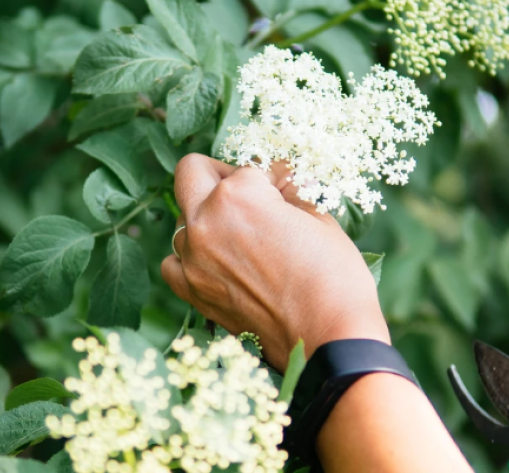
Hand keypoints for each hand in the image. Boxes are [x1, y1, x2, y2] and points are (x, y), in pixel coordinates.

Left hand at [160, 154, 389, 371]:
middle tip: (244, 190)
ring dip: (206, 220)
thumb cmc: (334, 276)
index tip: (285, 189)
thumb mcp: (319, 218)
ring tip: (240, 236)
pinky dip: (190, 258)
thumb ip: (290, 191)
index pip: (249, 168)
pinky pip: (173, 262)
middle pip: (190, 173)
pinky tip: (216, 263)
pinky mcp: (191, 293)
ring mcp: (193, 260)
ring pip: (183, 220)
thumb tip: (280, 180)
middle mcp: (205, 222)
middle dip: (217, 174)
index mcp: (239, 195)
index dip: (272, 177)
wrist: (330, 340)